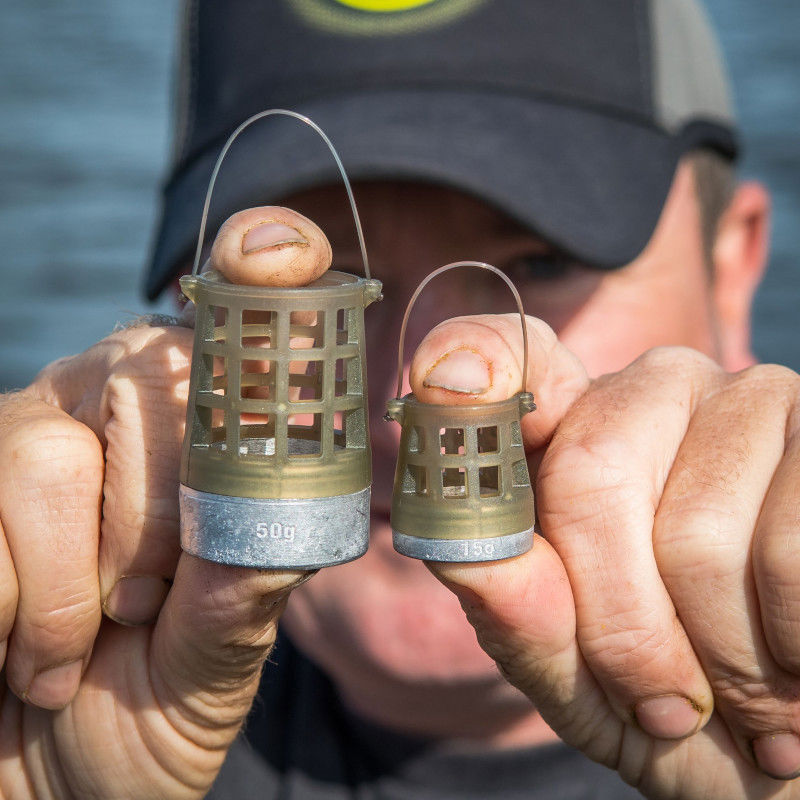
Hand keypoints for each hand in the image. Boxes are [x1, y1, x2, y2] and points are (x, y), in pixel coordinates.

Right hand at [0, 207, 327, 797]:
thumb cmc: (148, 712)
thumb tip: (287, 505)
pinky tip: (10, 644)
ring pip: (43, 458)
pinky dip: (4, 604)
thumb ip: (247, 584)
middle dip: (148, 525)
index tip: (283, 256)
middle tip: (143, 610)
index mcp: (206, 437)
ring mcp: (26, 429)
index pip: (240, 334)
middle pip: (143, 388)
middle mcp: (116, 406)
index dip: (265, 266)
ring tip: (68, 653)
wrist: (49, 784)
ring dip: (65, 586)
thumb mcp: (217, 659)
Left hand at [411, 315, 799, 797]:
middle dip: (621, 626)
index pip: (513, 356)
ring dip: (719, 657)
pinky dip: (790, 647)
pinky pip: (787, 552)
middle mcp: (655, 388)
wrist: (788, 730)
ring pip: (696, 533)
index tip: (444, 385)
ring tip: (743, 695)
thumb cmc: (674, 697)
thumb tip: (463, 555)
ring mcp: (750, 396)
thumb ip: (520, 617)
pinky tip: (795, 661)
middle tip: (666, 704)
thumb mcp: (579, 676)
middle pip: (590, 475)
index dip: (476, 358)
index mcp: (576, 430)